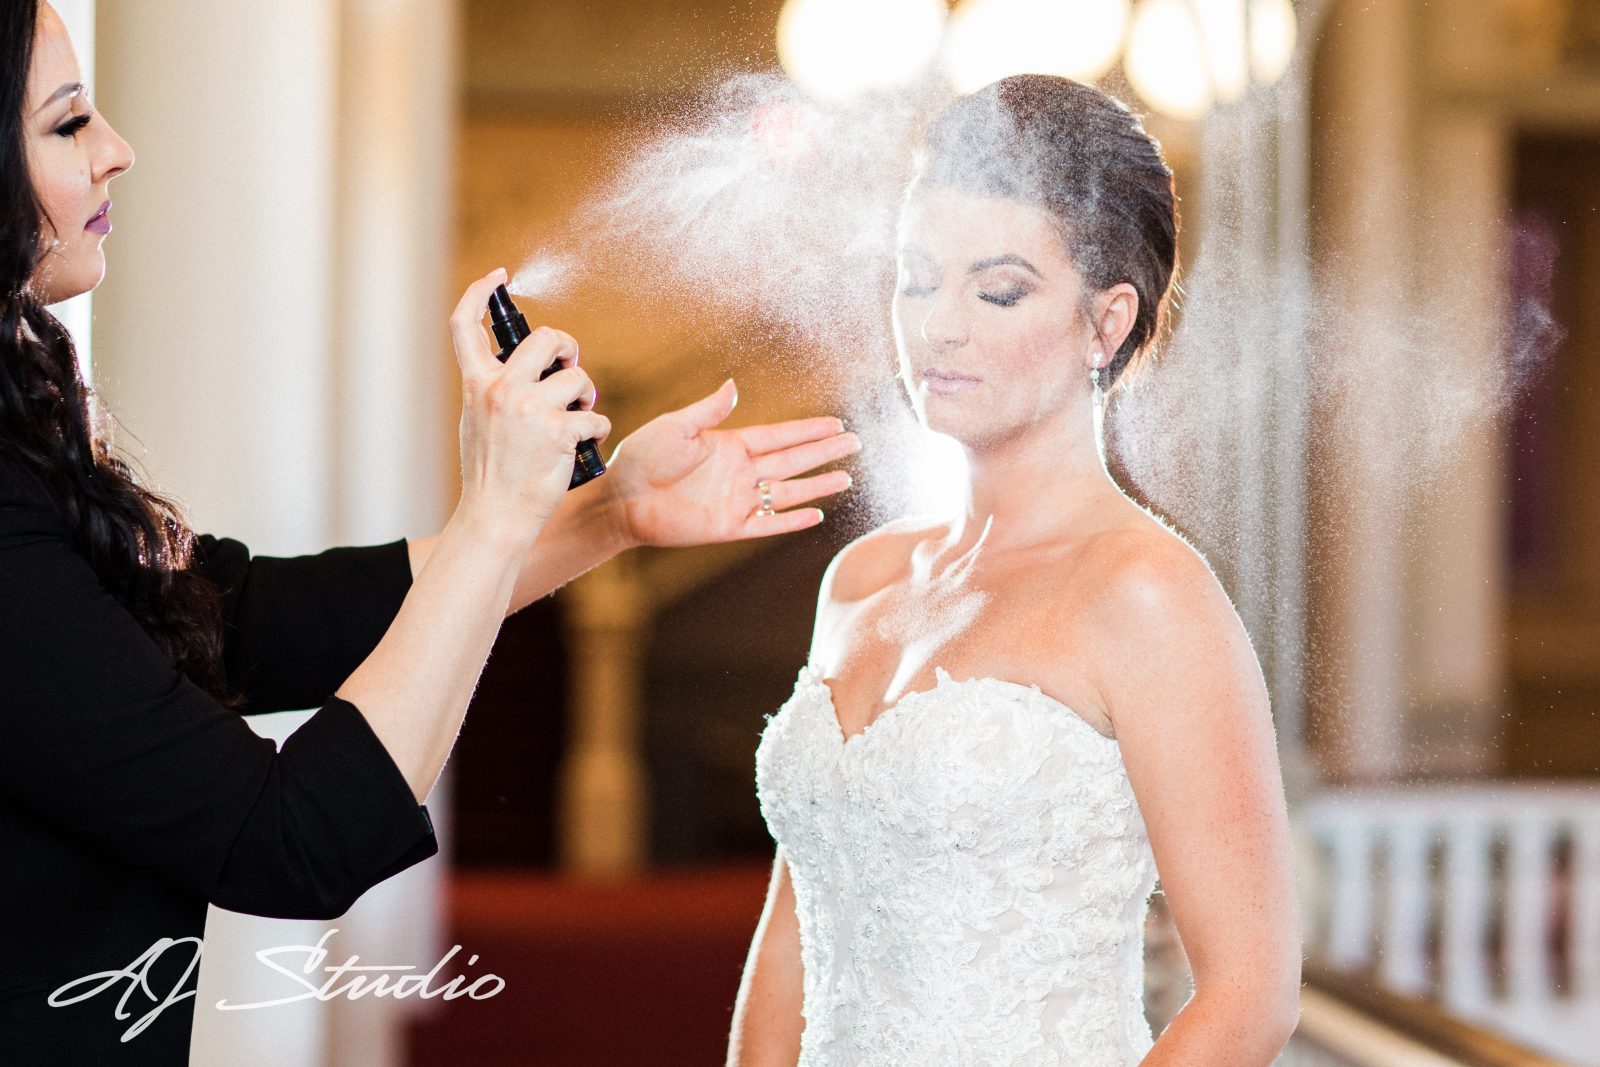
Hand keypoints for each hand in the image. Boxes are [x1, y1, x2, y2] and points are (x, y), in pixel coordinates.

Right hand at [449, 268, 610, 540]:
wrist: (496, 516)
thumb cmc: (491, 473)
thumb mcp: (478, 421)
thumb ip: (494, 389)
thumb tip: (522, 365)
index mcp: (475, 384)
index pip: (465, 325)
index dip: (480, 292)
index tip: (499, 276)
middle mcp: (500, 390)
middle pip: (545, 338)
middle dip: (567, 348)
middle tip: (571, 368)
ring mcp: (529, 410)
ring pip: (576, 378)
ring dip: (586, 395)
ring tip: (581, 415)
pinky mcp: (558, 432)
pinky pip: (594, 417)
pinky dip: (597, 429)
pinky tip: (587, 443)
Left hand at [602, 379, 858, 548]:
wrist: (621, 499)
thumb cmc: (642, 458)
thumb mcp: (677, 426)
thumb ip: (709, 410)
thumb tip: (734, 386)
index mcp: (730, 444)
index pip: (780, 436)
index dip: (808, 430)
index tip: (836, 424)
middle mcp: (739, 472)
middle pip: (792, 461)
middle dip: (823, 452)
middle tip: (854, 444)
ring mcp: (736, 500)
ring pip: (787, 492)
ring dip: (817, 485)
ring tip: (846, 478)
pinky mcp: (728, 526)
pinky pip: (767, 523)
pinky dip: (790, 521)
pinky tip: (816, 515)